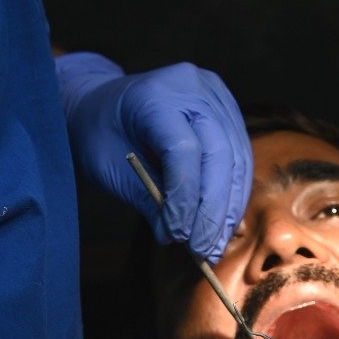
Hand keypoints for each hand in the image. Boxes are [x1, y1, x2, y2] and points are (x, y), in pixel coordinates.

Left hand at [56, 53, 251, 261]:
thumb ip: (145, 198)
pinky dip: (233, 191)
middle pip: (219, 152)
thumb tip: (177, 236)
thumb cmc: (99, 132)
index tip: (178, 236)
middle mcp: (193, 87)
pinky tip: (223, 222)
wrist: (102, 102)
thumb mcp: (108, 167)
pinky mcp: (227, 108)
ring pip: (236, 156)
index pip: (183, 148)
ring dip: (229, 206)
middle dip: (214, 208)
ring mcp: (215, 94)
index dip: (186, 196)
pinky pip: (239, 154)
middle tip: (204, 250)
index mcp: (156, 94)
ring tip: (214, 244)